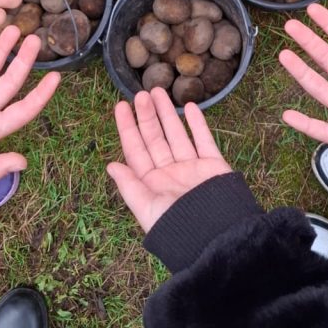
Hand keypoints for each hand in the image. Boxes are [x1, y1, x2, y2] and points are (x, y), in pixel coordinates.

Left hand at [107, 87, 231, 231]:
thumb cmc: (178, 226)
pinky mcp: (213, 165)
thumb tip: (110, 165)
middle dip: (147, 115)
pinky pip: (204, 139)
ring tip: (159, 91)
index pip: (135, 150)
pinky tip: (190, 107)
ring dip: (168, 113)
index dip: (127, 127)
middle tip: (141, 93)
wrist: (217, 236)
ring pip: (176, 134)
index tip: (120, 106)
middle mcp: (169, 172)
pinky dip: (198, 123)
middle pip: (155, 138)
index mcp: (151, 183)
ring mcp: (191, 167)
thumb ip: (129, 186)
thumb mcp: (147, 209)